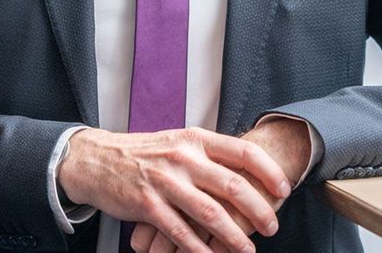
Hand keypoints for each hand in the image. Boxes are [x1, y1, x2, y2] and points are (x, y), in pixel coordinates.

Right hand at [57, 127, 289, 252]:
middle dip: (259, 211)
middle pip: (233, 186)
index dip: (269, 172)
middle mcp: (184, 158)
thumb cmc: (145, 153)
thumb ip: (210, 154)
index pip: (244, 152)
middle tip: (272, 227)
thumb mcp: (180, 142)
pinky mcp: (148, 205)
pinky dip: (199, 248)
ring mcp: (165, 182)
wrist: (97, 159)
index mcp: (196, 139)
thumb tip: (248, 169)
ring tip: (247, 250)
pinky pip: (180, 232)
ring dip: (233, 236)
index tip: (283, 190)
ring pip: (210, 213)